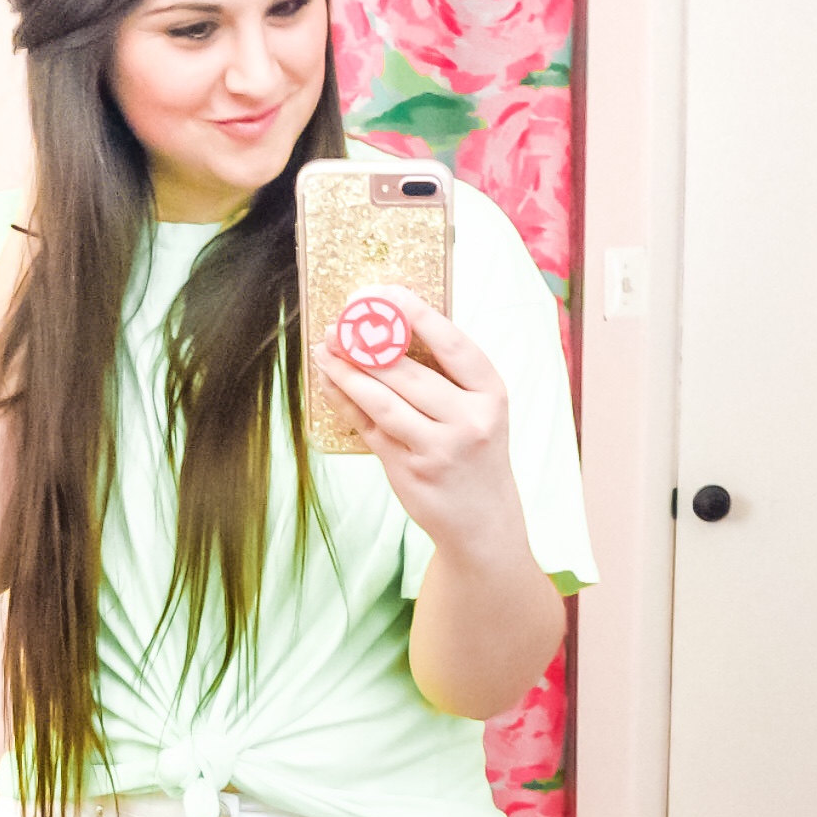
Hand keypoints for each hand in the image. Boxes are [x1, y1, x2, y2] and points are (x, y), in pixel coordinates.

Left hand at [312, 283, 522, 559]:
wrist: (483, 522)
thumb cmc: (476, 456)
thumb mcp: (480, 412)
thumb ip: (447, 377)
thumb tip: (394, 328)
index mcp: (491, 395)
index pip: (453, 345)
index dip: (417, 315)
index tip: (387, 294)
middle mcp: (468, 421)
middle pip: (409, 373)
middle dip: (368, 344)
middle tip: (341, 323)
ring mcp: (438, 449)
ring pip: (383, 401)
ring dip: (348, 372)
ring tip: (325, 349)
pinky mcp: (409, 470)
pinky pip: (370, 428)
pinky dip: (346, 402)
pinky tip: (330, 382)